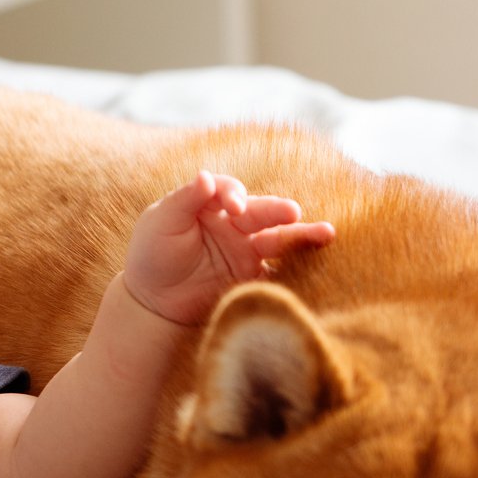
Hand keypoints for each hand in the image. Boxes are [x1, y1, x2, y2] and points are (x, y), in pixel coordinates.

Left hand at [123, 171, 334, 325]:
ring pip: (277, 238)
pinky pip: (276, 272)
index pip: (231, 191)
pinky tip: (314, 267)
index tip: (234, 206)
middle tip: (292, 211)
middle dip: (277, 210)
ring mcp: (246, 250)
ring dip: (300, 236)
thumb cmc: (152, 255)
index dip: (234, 195)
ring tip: (326, 233)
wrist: (153, 301)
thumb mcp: (161, 222)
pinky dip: (294, 269)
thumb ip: (185, 199)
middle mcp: (234, 223)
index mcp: (211, 203)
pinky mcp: (251, 277)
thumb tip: (206, 175)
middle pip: (261, 212)